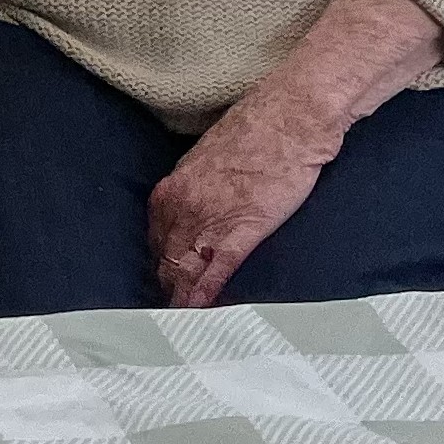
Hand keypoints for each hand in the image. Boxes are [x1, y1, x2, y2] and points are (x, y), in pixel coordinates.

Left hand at [147, 92, 339, 308]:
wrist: (288, 120)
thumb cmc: (255, 136)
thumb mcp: (207, 163)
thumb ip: (195, 190)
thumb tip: (194, 210)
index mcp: (171, 190)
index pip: (155, 239)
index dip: (160, 265)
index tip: (160, 285)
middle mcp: (181, 207)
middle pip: (165, 259)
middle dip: (166, 287)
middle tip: (165, 314)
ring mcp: (209, 220)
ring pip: (185, 268)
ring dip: (181, 298)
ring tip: (179, 323)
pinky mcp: (241, 229)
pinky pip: (215, 269)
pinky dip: (204, 294)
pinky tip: (198, 312)